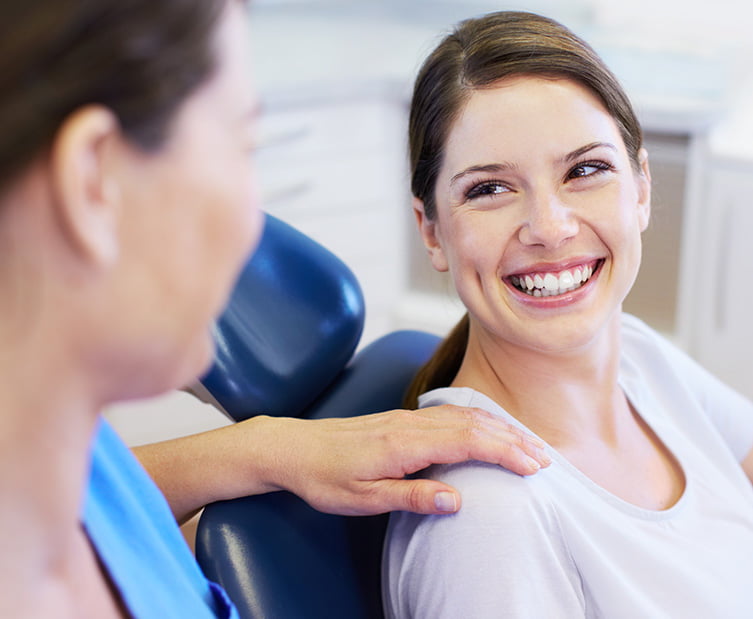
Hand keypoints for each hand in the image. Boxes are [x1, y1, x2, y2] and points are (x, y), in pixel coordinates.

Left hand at [255, 405, 550, 515]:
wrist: (293, 448)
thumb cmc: (325, 477)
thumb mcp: (363, 498)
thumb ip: (411, 496)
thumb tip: (458, 499)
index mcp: (404, 443)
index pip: (468, 441)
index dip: (505, 452)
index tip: (534, 467)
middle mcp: (410, 424)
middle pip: (473, 424)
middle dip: (513, 439)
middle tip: (545, 458)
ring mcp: (406, 418)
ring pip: (463, 415)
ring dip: (499, 427)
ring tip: (527, 443)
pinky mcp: (401, 419)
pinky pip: (449, 413)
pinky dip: (477, 420)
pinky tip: (487, 427)